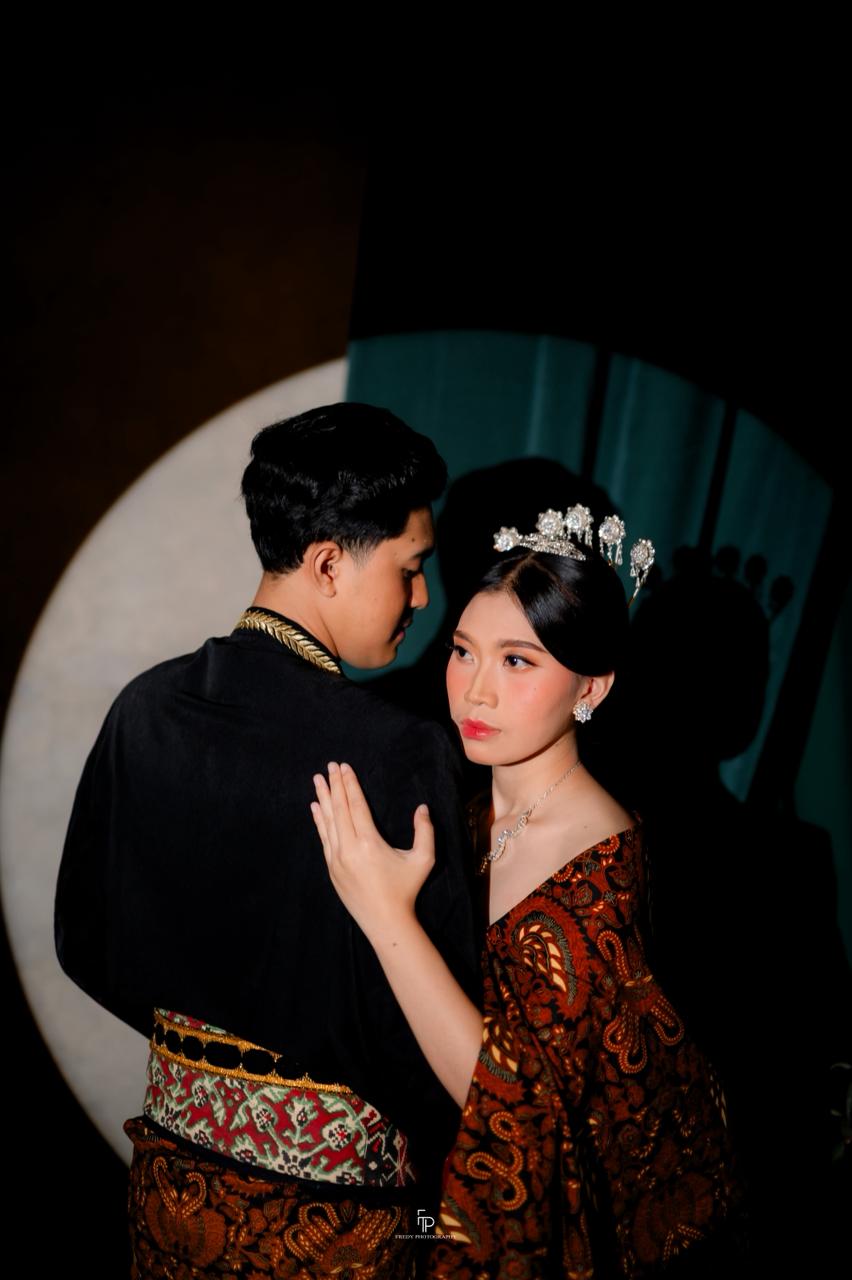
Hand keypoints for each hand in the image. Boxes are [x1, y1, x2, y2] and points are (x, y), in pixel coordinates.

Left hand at [311, 762, 435, 941]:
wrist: (385, 921)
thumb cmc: (406, 889)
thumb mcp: (423, 859)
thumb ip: (425, 831)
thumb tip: (422, 807)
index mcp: (370, 843)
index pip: (357, 806)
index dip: (350, 785)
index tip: (344, 768)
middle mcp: (349, 848)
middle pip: (339, 809)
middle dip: (334, 786)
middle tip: (329, 766)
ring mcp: (337, 859)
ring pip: (328, 822)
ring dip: (323, 799)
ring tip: (317, 780)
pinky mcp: (332, 868)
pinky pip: (324, 838)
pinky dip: (319, 821)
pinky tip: (316, 808)